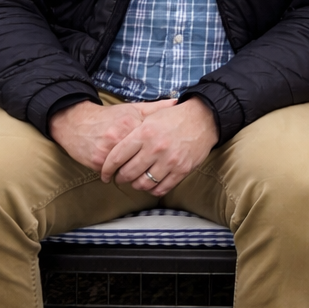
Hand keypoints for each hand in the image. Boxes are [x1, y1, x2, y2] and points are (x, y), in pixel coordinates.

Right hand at [50, 98, 175, 172]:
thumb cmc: (109, 117)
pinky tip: (122, 176)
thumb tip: (177, 102)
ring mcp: (106, 150)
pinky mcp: (97, 161)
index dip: (157, 148)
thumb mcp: (131, 109)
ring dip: (133, 174)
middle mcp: (118, 136)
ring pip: (127, 169)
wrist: (77, 123)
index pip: (150, 141)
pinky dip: (118, 176)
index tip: (164, 151)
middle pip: (140, 158)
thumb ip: (155, 108)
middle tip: (154, 169)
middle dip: (147, 166)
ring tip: (140, 176)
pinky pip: (112, 173)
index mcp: (129, 122)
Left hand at [102, 96, 219, 196]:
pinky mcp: (182, 170)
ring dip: (136, 185)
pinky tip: (150, 185)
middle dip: (120, 178)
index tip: (105, 173)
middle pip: (128, 173)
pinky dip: (153, 190)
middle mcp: (155, 148)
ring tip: (135, 181)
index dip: (107, 168)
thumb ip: (133, 133)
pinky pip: (162, 188)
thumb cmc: (174, 118)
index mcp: (144, 133)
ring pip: (143, 184)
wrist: (203, 119)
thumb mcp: (150, 117)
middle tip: (120, 177)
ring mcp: (169, 160)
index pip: (117, 156)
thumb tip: (113, 149)